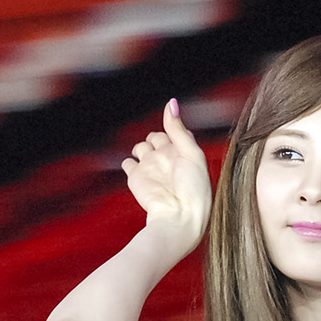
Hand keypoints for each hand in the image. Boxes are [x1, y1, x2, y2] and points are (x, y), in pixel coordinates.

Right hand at [121, 98, 211, 251]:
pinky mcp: (135, 177)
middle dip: (157, 138)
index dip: (176, 130)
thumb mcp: (191, 153)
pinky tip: (136, 165)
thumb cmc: (193, 190)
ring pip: (141, 147)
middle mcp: (166, 159)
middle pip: (157, 137)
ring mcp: (150, 167)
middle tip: (161, 146)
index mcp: (184, 153)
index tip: (176, 134)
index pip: (177, 133)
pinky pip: (128, 162)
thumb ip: (178, 129)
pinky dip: (129, 161)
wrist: (178, 217)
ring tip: (149, 156)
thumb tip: (171, 103)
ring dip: (143, 147)